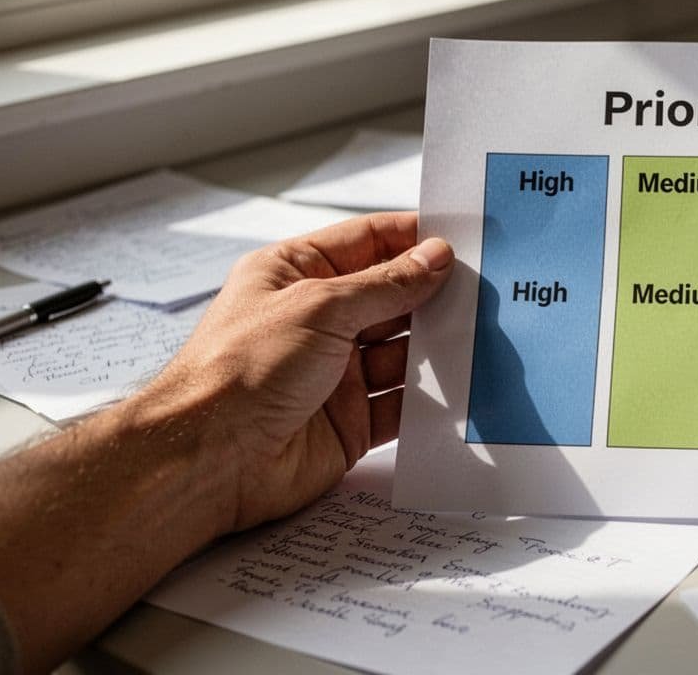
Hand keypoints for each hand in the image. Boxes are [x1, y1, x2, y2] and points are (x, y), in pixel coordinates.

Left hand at [140, 211, 452, 532]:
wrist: (209, 460)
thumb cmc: (240, 370)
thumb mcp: (321, 306)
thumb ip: (386, 284)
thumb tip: (435, 258)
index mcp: (296, 275)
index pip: (368, 242)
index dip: (414, 238)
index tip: (464, 237)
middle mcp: (317, 321)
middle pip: (392, 298)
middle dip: (436, 295)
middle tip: (488, 289)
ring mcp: (335, 373)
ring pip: (403, 352)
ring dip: (436, 347)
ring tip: (482, 337)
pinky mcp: (350, 421)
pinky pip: (402, 404)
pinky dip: (430, 399)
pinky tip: (462, 388)